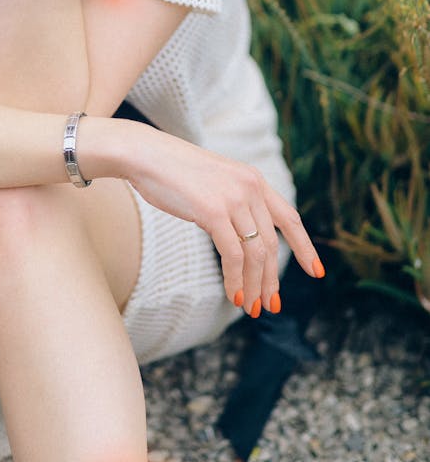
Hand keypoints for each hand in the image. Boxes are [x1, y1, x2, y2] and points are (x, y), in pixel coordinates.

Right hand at [127, 126, 323, 315]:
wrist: (146, 154)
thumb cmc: (173, 170)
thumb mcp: (214, 181)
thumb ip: (234, 201)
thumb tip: (243, 237)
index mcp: (253, 179)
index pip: (289, 217)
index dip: (304, 247)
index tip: (315, 272)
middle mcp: (249, 187)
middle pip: (271, 245)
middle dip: (271, 280)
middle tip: (269, 305)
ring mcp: (232, 199)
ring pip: (255, 254)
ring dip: (255, 286)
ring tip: (249, 307)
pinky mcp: (213, 211)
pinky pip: (233, 255)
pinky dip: (236, 280)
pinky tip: (233, 295)